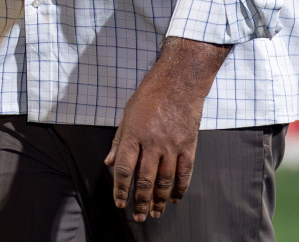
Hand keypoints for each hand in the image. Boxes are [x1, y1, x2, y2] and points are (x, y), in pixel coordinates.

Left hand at [105, 37, 230, 221]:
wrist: (178, 83)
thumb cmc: (149, 96)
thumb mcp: (127, 115)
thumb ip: (119, 141)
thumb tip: (109, 163)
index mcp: (133, 135)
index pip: (125, 169)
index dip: (120, 189)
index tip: (118, 203)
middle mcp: (152, 143)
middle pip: (144, 180)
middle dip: (139, 201)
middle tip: (136, 216)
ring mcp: (172, 146)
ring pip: (165, 181)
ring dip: (158, 200)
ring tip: (154, 213)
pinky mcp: (189, 146)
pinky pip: (184, 174)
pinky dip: (180, 189)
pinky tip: (174, 199)